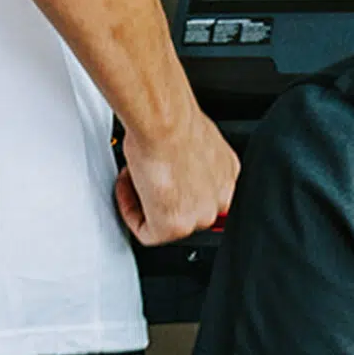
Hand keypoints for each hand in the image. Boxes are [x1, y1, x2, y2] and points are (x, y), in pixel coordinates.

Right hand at [117, 106, 237, 245]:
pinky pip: (148, 232)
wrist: (165, 122)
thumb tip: (172, 158)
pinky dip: (131, 213)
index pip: (201, 191)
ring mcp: (200, 214)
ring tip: (133, 179)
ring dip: (145, 203)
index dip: (174, 184)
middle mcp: (219, 196)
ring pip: (167, 222)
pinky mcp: (175, 227)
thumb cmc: (173, 121)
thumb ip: (185, 156)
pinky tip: (127, 189)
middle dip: (159, 195)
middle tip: (141, 177)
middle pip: (185, 209)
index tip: (158, 174)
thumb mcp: (188, 138)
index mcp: (226, 173)